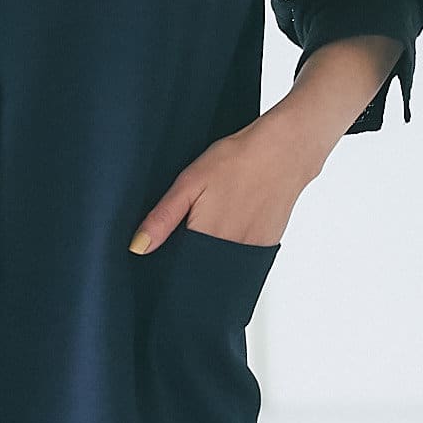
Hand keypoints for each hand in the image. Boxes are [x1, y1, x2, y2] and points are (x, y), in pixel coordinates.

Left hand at [128, 115, 316, 253]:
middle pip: (202, 271)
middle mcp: (230, 251)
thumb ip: (163, 218)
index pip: (179, 270)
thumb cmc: (237, 160)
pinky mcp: (266, 245)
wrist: (284, 151)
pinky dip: (231, 246)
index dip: (169, 262)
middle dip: (190, 258)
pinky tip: (232, 219)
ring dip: (212, 252)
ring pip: (222, 265)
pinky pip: (242, 257)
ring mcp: (252, 251)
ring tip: (215, 218)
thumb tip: (138, 248)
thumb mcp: (190, 182)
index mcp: (206, 237)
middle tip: (193, 224)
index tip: (167, 248)